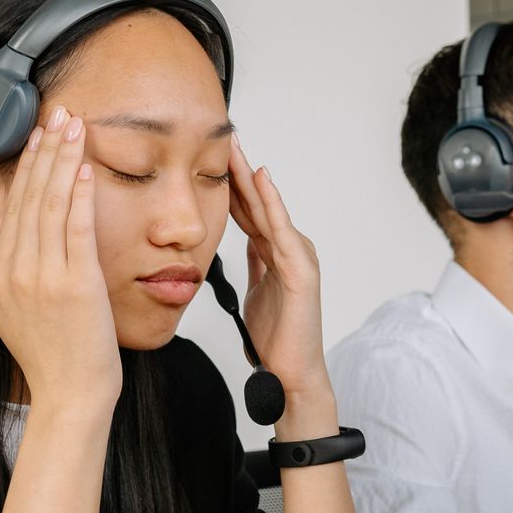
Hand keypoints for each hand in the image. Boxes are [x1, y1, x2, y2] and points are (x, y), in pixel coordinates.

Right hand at [0, 106, 120, 410]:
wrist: (69, 396)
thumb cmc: (54, 359)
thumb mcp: (18, 311)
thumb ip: (17, 273)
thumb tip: (17, 241)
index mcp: (1, 275)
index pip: (12, 207)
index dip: (26, 167)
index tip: (36, 136)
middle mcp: (17, 271)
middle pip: (29, 196)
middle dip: (43, 150)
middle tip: (56, 114)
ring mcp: (44, 276)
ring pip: (51, 204)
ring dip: (62, 159)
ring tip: (72, 126)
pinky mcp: (76, 284)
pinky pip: (77, 227)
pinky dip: (80, 193)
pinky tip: (85, 166)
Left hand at [226, 134, 329, 405]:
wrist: (290, 375)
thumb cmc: (276, 339)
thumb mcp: (255, 292)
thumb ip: (254, 266)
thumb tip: (245, 246)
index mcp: (274, 253)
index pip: (249, 211)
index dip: (231, 184)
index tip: (211, 156)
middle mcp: (289, 249)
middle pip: (258, 203)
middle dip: (240, 170)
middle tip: (222, 136)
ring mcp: (298, 257)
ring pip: (269, 209)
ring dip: (252, 178)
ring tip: (236, 148)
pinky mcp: (301, 270)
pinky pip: (282, 230)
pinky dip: (272, 203)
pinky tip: (262, 181)